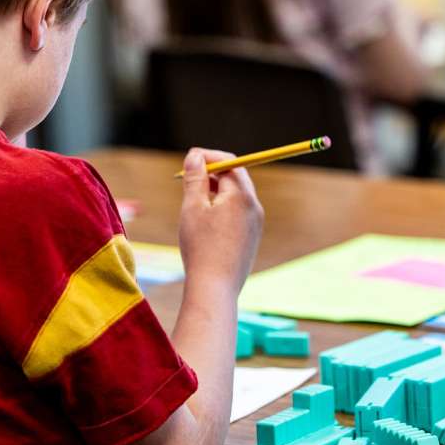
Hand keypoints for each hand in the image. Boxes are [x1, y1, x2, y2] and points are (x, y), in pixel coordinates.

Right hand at [177, 148, 263, 295]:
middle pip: (236, 176)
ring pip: (237, 195)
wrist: (216, 288)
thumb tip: (196, 156)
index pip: (229, 162)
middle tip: (189, 178)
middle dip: (212, 173)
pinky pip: (239, 213)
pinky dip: (223, 208)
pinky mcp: (252, 237)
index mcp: (242, 195)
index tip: (189, 160)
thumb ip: (195, 178)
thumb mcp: (192, 207)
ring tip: (194, 201)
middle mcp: (254, 206)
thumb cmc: (201, 247)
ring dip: (217, 191)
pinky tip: (205, 222)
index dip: (208, 157)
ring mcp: (256, 223)